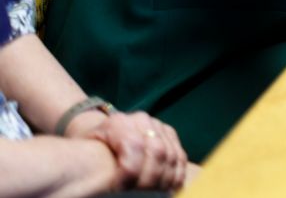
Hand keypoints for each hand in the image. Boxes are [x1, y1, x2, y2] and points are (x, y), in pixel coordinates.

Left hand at [72, 109, 189, 191]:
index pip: (134, 145)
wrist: (98, 135)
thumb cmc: (88, 151)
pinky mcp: (169, 134)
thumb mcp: (82, 155)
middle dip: (152, 178)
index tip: (120, 190)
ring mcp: (157, 125)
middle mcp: (141, 120)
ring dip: (168, 178)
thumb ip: (96, 167)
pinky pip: (180, 154)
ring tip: (158, 194)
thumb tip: (105, 187)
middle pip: (158, 150)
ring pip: (172, 153)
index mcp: (117, 123)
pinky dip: (178, 173)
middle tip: (144, 195)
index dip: (131, 172)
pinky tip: (171, 187)